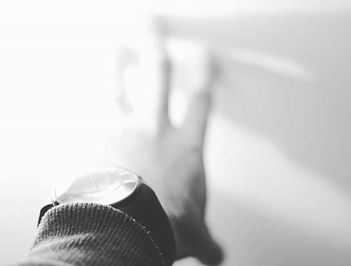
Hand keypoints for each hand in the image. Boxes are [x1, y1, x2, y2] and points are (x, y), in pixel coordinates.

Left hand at [110, 19, 223, 264]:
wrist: (126, 226)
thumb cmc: (164, 223)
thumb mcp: (193, 235)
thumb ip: (207, 242)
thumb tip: (218, 255)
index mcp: (187, 147)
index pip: (201, 103)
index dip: (205, 75)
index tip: (205, 56)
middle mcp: (157, 131)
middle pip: (160, 79)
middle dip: (159, 49)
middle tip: (154, 27)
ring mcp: (126, 132)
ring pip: (123, 88)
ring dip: (120, 66)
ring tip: (119, 47)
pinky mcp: (99, 142)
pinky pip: (96, 117)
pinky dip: (95, 108)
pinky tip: (92, 99)